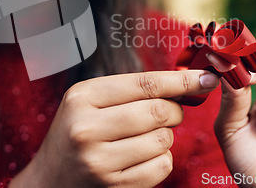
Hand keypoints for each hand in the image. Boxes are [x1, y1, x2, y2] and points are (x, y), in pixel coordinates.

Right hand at [10, 70, 219, 187]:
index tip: (206, 78)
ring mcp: (99, 160)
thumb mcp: (88, 101)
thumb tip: (182, 82)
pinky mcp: (113, 185)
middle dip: (174, 111)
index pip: (144, 84)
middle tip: (171, 112)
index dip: (181, 80)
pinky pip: (160, 166)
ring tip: (147, 137)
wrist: (49, 179)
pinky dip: (162, 159)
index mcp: (82, 97)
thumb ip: (128, 90)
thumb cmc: (75, 132)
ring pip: (162, 140)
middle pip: (157, 111)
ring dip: (166, 137)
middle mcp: (87, 127)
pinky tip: (143, 156)